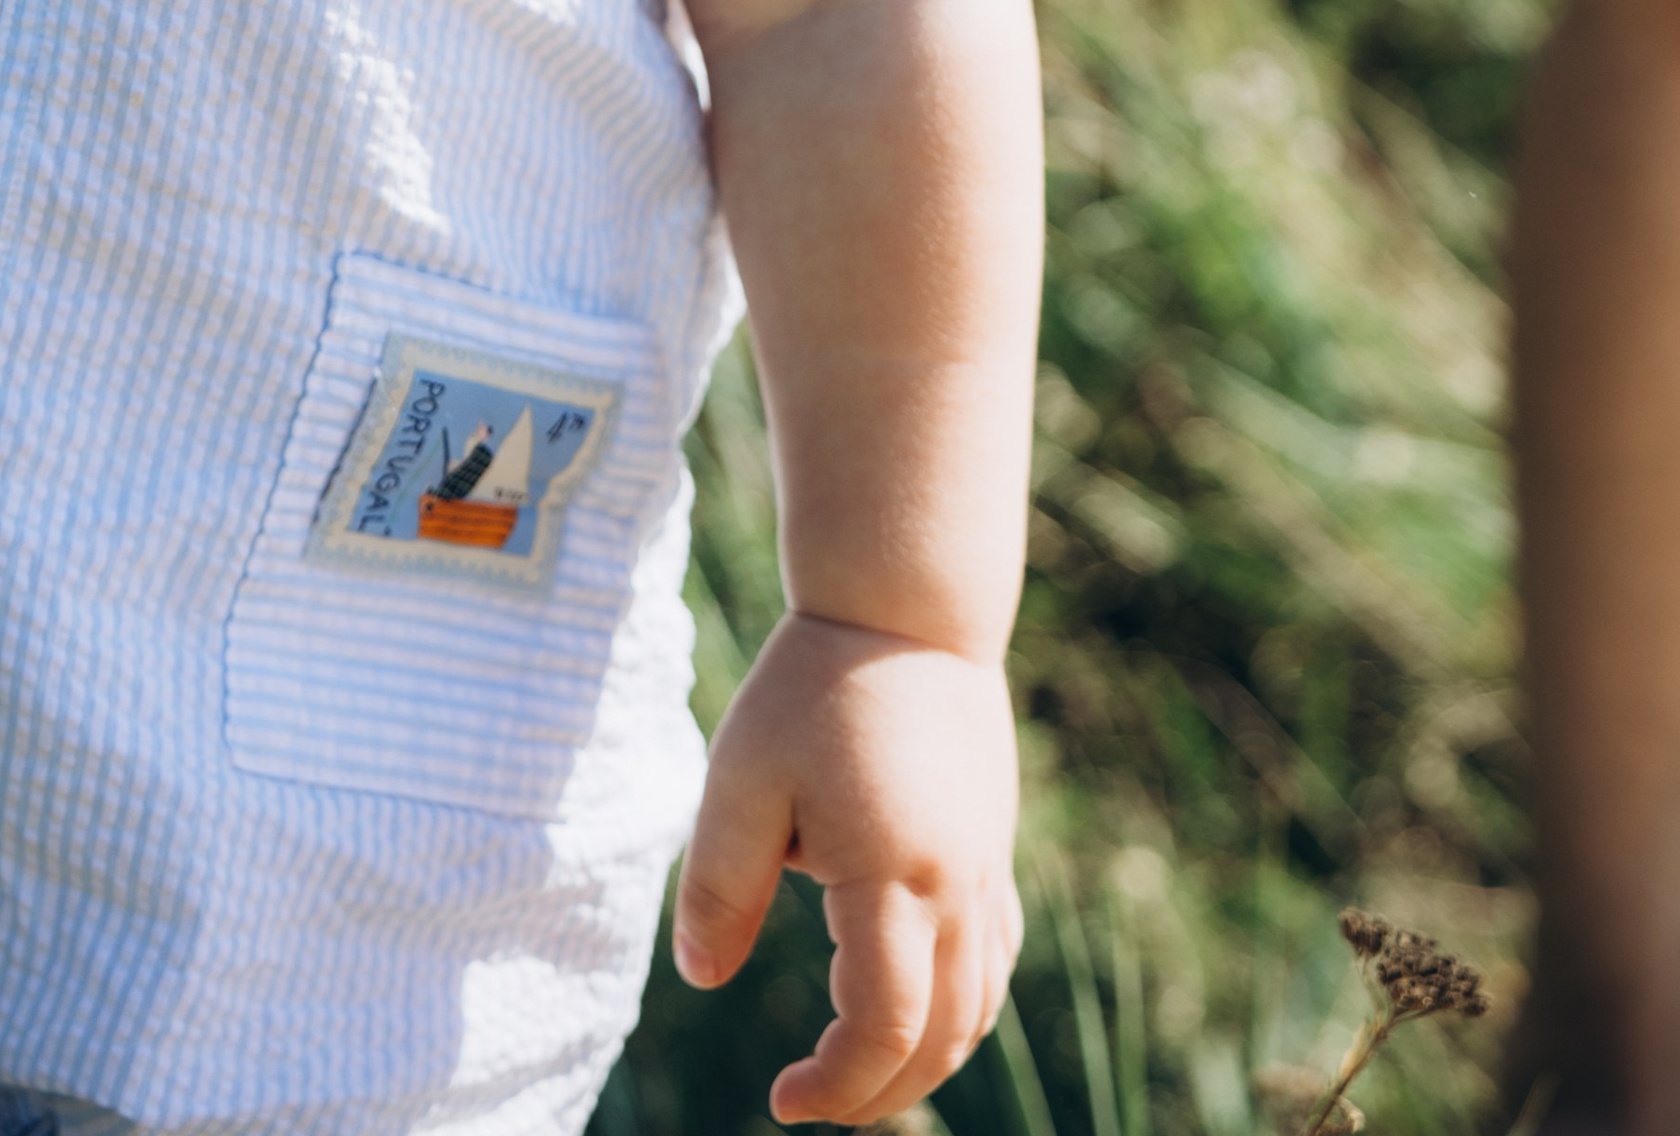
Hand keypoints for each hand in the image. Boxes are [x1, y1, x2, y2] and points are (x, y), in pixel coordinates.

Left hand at [674, 620, 1020, 1125]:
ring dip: (924, 1058)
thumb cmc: (813, 686)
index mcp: (894, 878)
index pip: (882, 1028)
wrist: (906, 607)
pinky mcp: (992, 847)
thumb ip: (717, 886)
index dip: (837, 1084)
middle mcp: (956, 889)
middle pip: (940, 1038)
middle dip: (879, 1091)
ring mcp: (984, 871)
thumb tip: (701, 979)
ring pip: (977, 1007)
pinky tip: (918, 1006)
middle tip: (813, 1099)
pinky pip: (993, 958)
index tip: (781, 1098)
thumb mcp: (741, 778)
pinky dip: (960, 1008)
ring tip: (858, 1069)